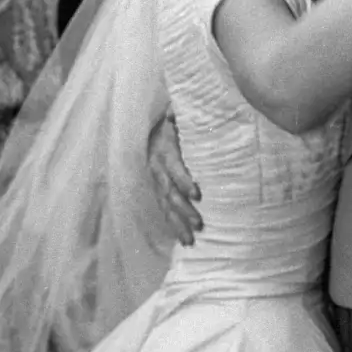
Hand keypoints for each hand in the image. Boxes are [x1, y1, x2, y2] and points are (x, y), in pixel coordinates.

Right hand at [147, 115, 202, 245]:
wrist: (152, 128)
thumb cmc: (174, 121)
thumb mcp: (177, 113)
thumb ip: (179, 113)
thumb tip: (175, 112)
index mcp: (164, 148)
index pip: (173, 167)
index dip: (183, 180)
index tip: (197, 193)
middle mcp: (157, 167)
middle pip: (169, 192)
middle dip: (184, 209)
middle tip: (199, 222)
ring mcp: (156, 180)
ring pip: (166, 205)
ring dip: (179, 223)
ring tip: (192, 239)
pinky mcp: (158, 189)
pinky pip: (164, 209)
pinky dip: (174, 225)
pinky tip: (184, 239)